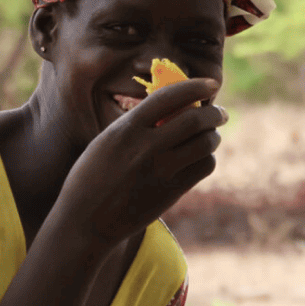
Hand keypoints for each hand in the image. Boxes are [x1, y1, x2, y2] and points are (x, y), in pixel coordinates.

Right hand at [56, 77, 225, 244]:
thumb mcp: (104, 143)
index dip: (195, 86)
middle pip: (195, 120)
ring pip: (205, 144)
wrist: (85, 222)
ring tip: (211, 136)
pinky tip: (200, 158)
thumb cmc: (89, 180)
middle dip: (214, 113)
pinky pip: (203, 167)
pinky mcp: (170, 193)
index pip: (169, 96)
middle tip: (220, 114)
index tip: (211, 83)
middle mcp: (145, 148)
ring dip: (213, 136)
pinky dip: (207, 158)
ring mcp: (160, 171)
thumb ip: (133, 126)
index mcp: (125, 130)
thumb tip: (167, 110)